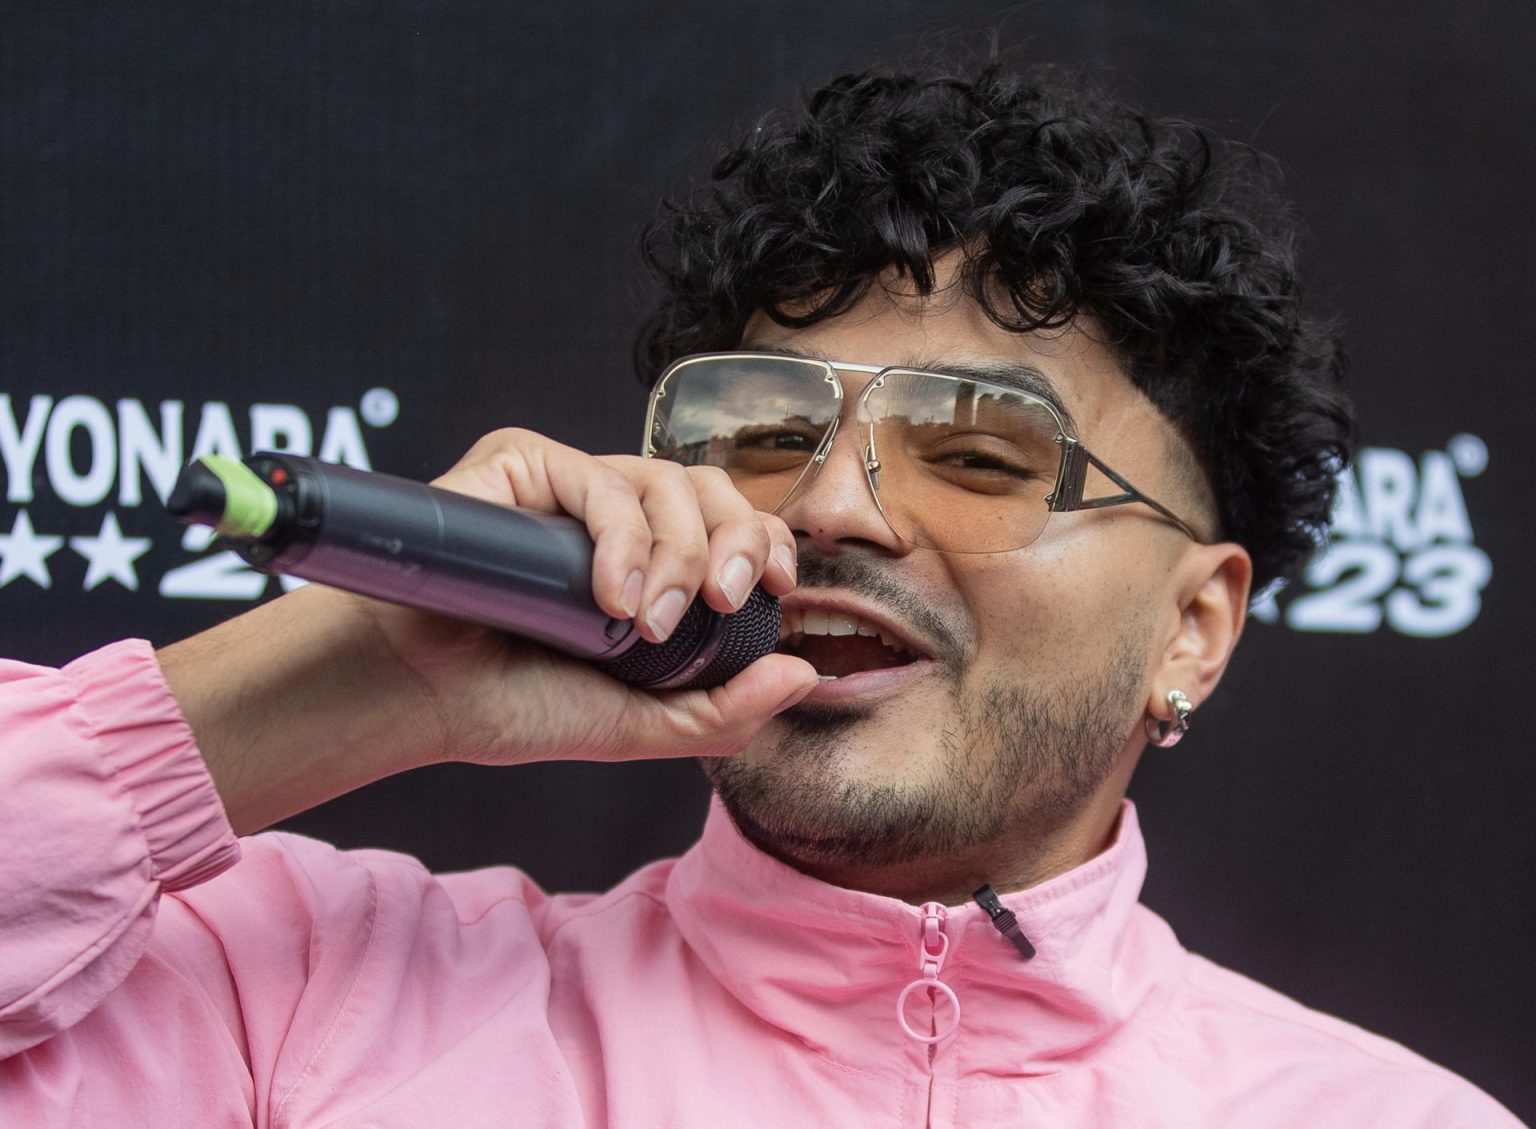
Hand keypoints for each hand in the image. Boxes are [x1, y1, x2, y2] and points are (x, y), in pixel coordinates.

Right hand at [387, 428, 816, 765]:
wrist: (420, 698)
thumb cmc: (514, 705)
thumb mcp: (639, 726)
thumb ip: (725, 711)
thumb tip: (805, 673)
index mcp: (649, 563)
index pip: (731, 526)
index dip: (765, 543)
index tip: (774, 592)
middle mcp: (615, 519)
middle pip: (712, 488)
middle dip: (740, 540)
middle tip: (727, 602)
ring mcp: (569, 489)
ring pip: (663, 479)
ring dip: (678, 552)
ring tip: (646, 623)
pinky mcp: (522, 467)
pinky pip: (598, 479)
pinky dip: (620, 538)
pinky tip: (609, 598)